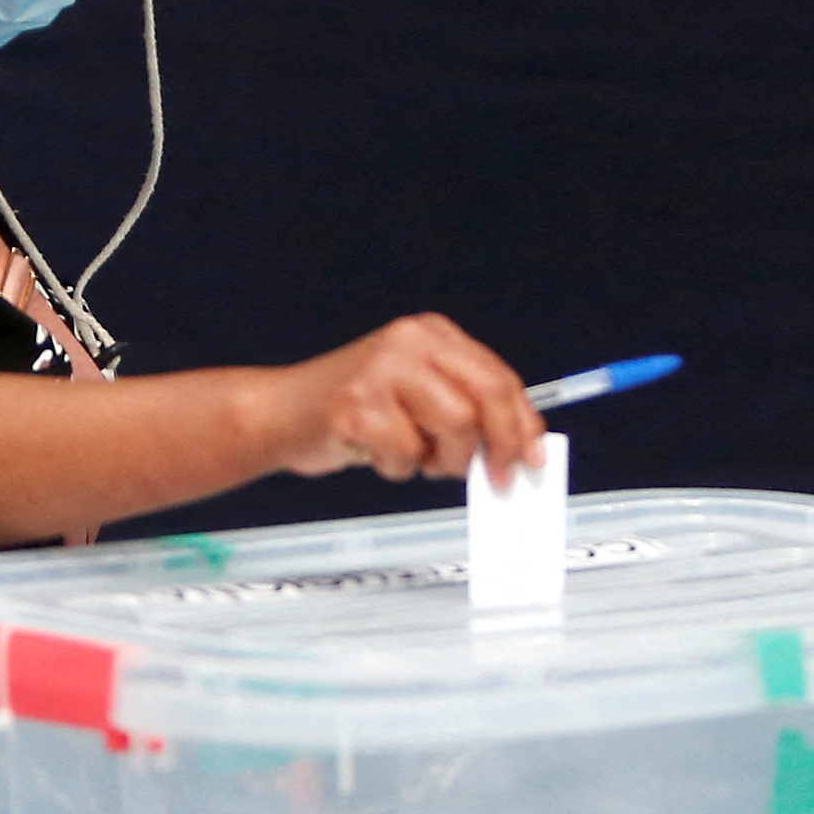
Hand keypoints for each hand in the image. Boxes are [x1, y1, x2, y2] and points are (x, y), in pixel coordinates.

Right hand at [270, 314, 543, 483]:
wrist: (280, 413)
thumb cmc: (353, 411)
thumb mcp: (416, 395)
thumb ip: (463, 408)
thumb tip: (517, 448)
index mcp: (432, 335)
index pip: (498, 377)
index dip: (523, 423)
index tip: (533, 457)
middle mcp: (410, 342)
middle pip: (485, 398)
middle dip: (500, 446)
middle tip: (499, 479)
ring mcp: (382, 370)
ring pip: (455, 427)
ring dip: (442, 460)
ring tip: (417, 459)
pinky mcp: (356, 404)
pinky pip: (406, 453)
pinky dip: (397, 468)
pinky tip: (375, 454)